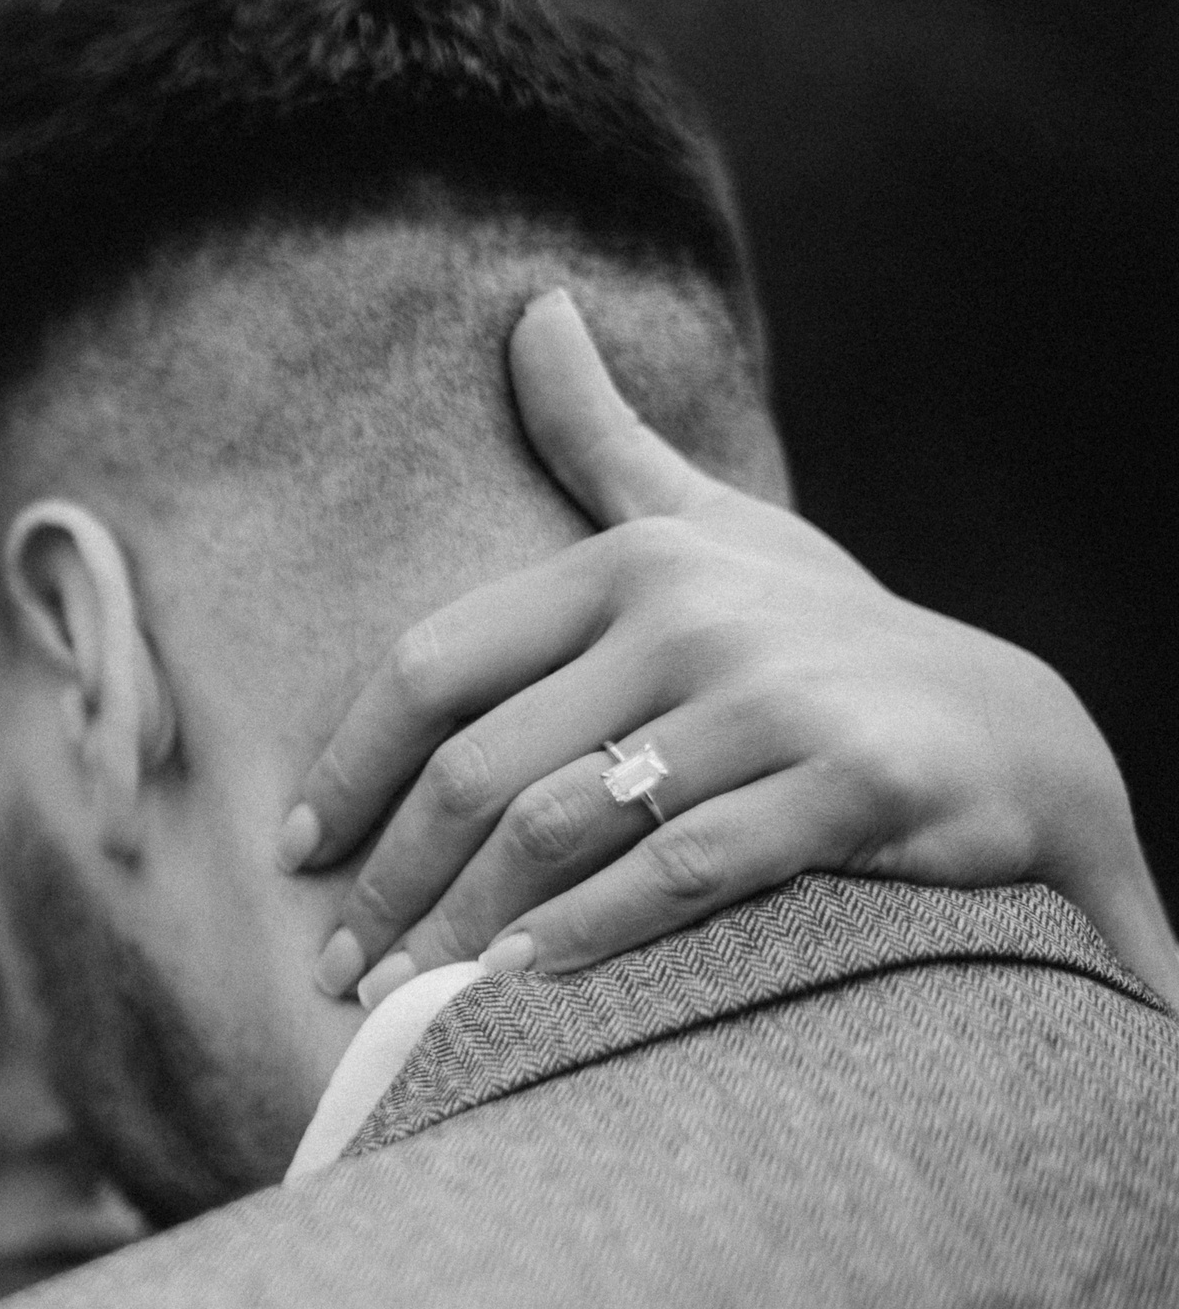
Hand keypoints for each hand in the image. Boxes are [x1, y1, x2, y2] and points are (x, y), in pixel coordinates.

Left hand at [279, 288, 1178, 1006]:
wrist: (1010, 732)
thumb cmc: (818, 636)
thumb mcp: (710, 526)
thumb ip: (602, 440)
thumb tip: (534, 310)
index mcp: (629, 565)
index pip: (434, 668)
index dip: (350, 768)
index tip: (297, 851)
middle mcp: (690, 621)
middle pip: (481, 768)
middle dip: (392, 880)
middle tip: (337, 965)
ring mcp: (772, 701)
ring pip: (561, 827)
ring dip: (462, 927)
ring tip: (405, 998)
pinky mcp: (848, 784)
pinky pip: (676, 872)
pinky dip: (585, 936)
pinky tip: (517, 984)